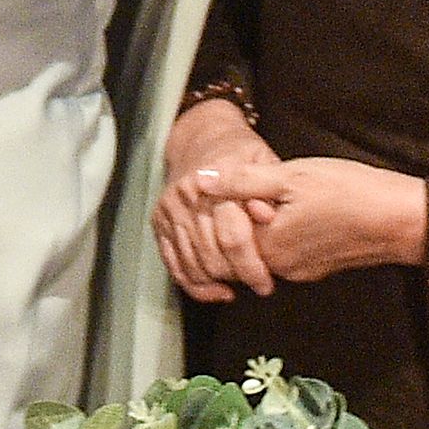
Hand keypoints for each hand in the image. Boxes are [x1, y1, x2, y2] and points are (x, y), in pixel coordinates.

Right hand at [152, 96, 280, 302]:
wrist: (203, 138)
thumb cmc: (241, 153)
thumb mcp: (264, 162)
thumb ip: (267, 190)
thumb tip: (266, 216)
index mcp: (213, 181)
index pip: (232, 236)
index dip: (253, 265)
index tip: (268, 281)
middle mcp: (186, 196)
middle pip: (212, 255)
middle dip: (238, 277)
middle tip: (260, 285)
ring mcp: (170, 210)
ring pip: (193, 264)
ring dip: (218, 281)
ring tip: (241, 284)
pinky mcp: (160, 223)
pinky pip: (174, 264)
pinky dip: (195, 285)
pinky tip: (217, 291)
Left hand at [208, 154, 428, 286]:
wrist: (401, 219)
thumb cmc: (349, 191)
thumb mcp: (290, 176)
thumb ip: (241, 181)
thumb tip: (200, 181)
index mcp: (267, 245)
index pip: (223, 230)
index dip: (227, 201)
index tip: (245, 180)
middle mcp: (279, 267)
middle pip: (241, 242)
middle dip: (244, 213)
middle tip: (267, 184)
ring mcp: (299, 272)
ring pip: (264, 246)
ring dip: (266, 221)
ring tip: (287, 192)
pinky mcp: (316, 269)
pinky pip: (286, 252)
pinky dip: (285, 231)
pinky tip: (303, 208)